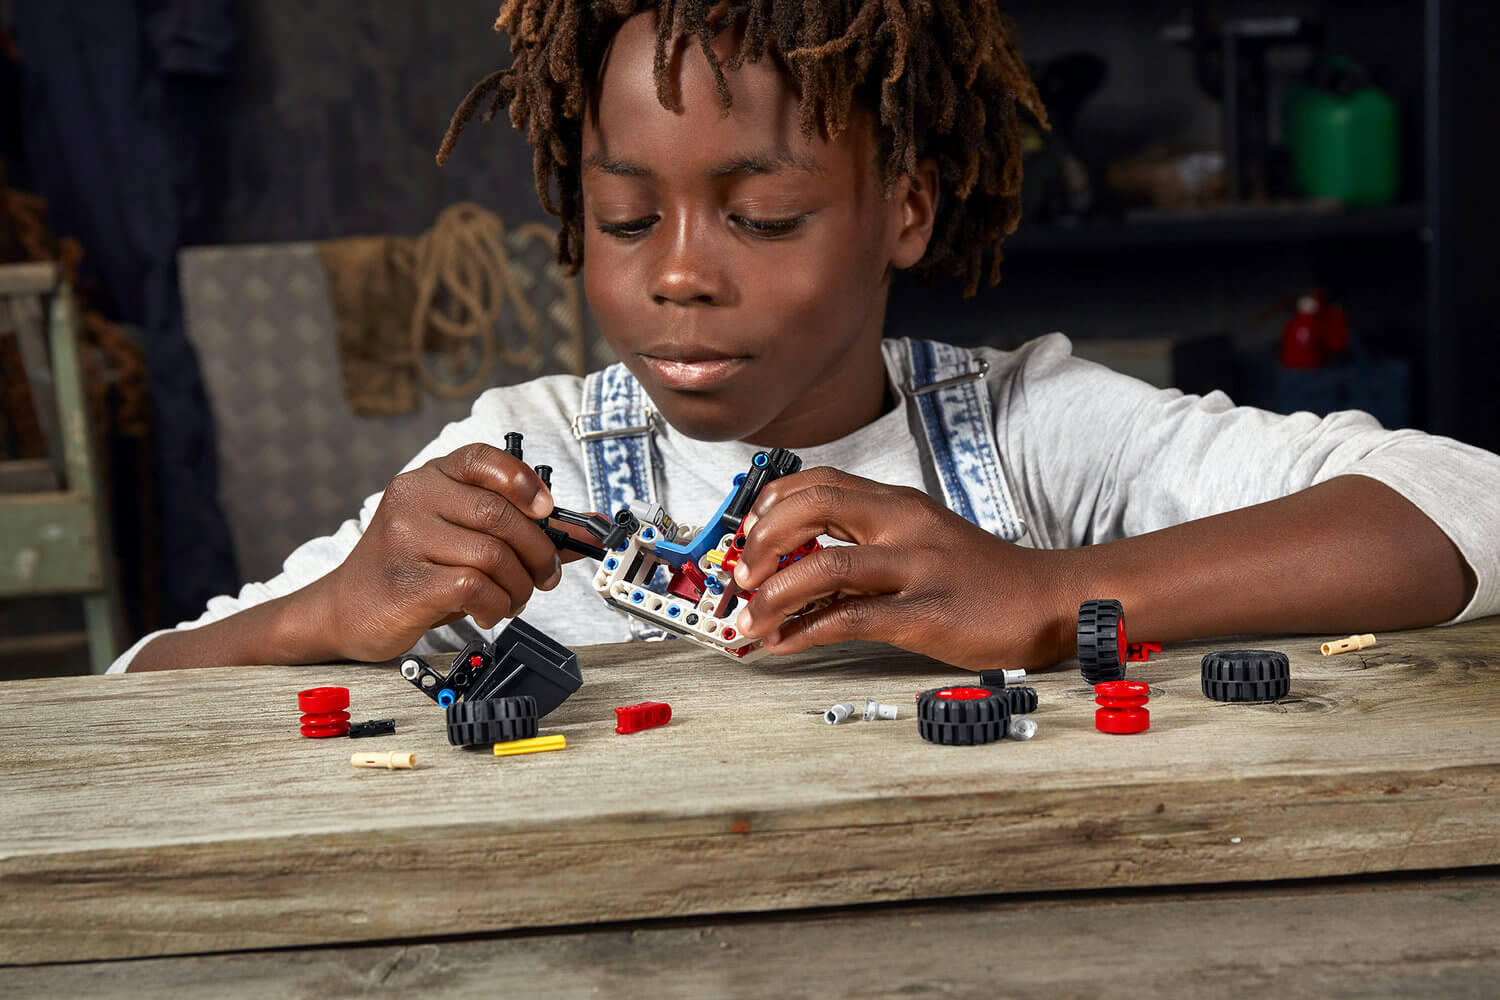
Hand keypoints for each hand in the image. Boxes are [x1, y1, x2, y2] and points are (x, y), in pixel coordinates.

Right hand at [321, 443, 592, 661]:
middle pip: (500, 515)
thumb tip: (579, 535)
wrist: (344, 608)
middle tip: (545, 575)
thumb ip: (513, 529)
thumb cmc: (411, 568)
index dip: (523, 481)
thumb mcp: (457, 537)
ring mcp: (406, 538)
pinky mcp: (408, 581)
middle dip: (537, 551)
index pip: (483, 459)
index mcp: (429, 478)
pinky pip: (476, 587)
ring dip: (519, 585)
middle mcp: (414, 499)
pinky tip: (489, 610)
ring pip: (493, 555)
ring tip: (514, 598)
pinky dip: (497, 605)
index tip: (547, 509)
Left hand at [730, 467, 1069, 669]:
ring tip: (749, 620)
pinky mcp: (926, 613)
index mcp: (896, 502)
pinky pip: (851, 618)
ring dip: (772, 595)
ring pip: (823, 565)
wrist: (1048, 599)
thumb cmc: (977, 575)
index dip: (768, 505)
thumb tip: (792, 567)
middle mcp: (902, 523)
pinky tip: (785, 643)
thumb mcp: (919, 539)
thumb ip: (864, 542)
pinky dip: (805, 631)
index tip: (745, 536)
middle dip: (760, 541)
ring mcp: (915, 566)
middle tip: (741, 575)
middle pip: (811, 507)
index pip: (816, 481)